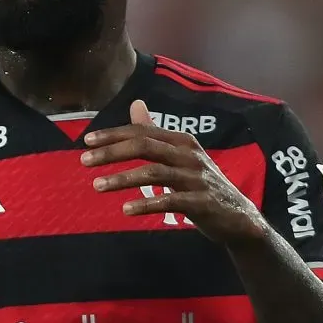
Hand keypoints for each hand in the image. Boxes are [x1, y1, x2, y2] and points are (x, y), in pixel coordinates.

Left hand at [81, 100, 263, 242]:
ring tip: (97, 185)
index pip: (142, 131)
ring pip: (154, 173)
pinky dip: (147, 204)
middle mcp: (189, 155)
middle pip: (145, 146)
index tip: (86, 141)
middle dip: (112, 152)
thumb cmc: (201, 184)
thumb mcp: (179, 155)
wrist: (238, 218)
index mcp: (182, 141)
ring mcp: (196, 178)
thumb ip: (155, 133)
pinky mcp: (201, 202)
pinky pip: (170, 201)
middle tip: (83, 160)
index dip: (113, 135)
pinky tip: (126, 209)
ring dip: (122, 179)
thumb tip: (135, 103)